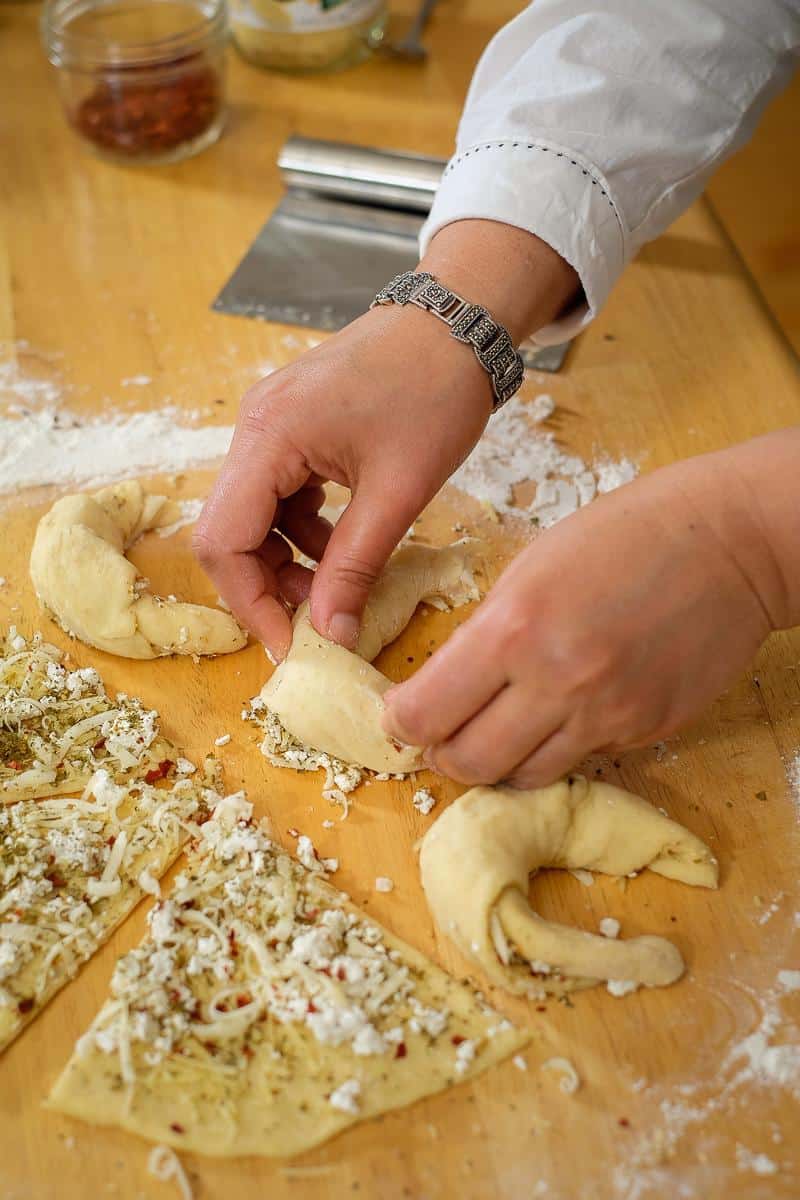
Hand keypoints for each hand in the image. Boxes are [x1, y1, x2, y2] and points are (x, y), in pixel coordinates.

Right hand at [194, 221, 577, 658]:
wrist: (457, 324)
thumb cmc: (435, 393)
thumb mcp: (399, 492)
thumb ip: (356, 566)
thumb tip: (332, 634)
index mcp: (269, 437)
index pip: (223, 540)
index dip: (250, 601)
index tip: (290, 644)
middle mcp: (254, 428)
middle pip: (230, 530)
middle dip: (268, 584)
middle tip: (318, 620)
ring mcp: (270, 424)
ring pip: (254, 516)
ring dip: (289, 560)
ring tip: (339, 587)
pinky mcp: (292, 427)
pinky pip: (279, 494)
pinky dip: (304, 530)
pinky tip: (345, 545)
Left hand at [382, 440, 797, 787]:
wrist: (728, 543)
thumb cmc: (623, 534)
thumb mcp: (530, 567)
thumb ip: (487, 632)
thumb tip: (447, 686)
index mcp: (514, 628)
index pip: (426, 714)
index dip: (401, 722)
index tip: (401, 715)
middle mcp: (558, 683)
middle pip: (467, 764)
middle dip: (442, 754)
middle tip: (443, 733)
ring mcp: (607, 714)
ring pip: (522, 777)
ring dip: (498, 762)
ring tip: (500, 729)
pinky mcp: (647, 730)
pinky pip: (580, 760)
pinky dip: (557, 746)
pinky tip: (563, 711)